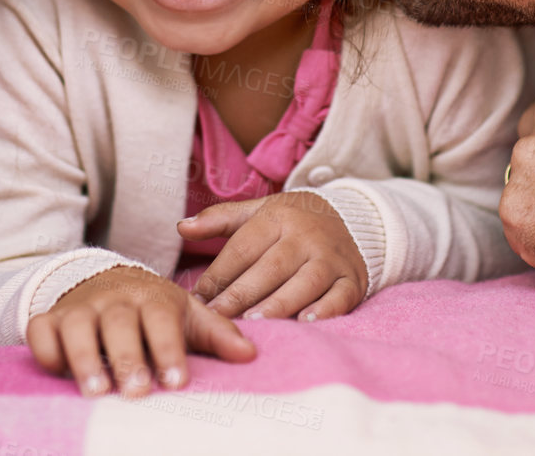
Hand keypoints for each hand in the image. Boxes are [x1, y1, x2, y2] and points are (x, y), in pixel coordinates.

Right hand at [26, 266, 254, 397]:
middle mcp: (114, 298)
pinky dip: (44, 347)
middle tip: (137, 391)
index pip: (161, 318)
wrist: (104, 278)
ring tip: (97, 391)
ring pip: (77, 325)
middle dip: (127, 356)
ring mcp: (80, 307)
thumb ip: (216, 334)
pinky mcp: (51, 318)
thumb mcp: (185, 314)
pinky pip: (40, 329)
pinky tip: (55, 370)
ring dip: (84, 357)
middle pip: (119, 322)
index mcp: (152, 296)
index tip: (177, 381)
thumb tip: (250, 355)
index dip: (168, 348)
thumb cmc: (152, 308)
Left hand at [183, 191, 367, 321]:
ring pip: (304, 282)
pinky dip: (325, 310)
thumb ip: (220, 219)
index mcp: (278, 217)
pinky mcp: (352, 279)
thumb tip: (181, 227)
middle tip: (216, 318)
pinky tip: (306, 323)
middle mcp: (305, 237)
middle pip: (270, 267)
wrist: (353, 217)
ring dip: (279, 303)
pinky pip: (340, 295)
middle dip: (241, 294)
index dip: (218, 274)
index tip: (196, 299)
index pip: (243, 248)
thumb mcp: (258, 211)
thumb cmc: (293, 221)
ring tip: (253, 322)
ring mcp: (331, 258)